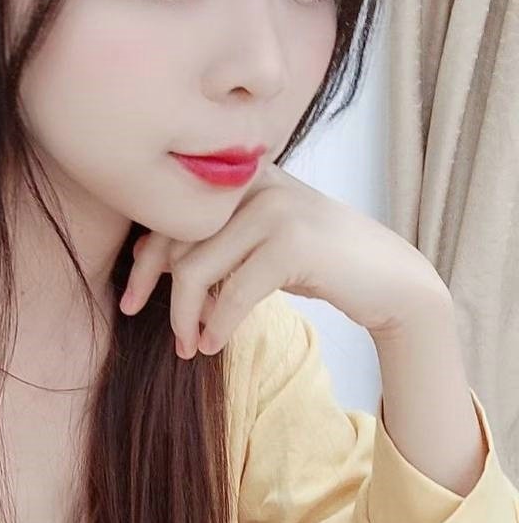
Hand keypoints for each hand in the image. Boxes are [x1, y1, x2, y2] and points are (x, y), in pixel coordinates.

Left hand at [119, 162, 450, 357]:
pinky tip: (213, 346)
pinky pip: (233, 292)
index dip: (144, 261)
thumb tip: (145, 257)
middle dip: (158, 292)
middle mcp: (255, 182)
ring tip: (189, 346)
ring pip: (197, 270)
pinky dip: (217, 325)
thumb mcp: (256, 245)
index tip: (131, 301)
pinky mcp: (293, 242)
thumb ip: (211, 241)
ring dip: (186, 317)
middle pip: (176, 240)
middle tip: (163, 334)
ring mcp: (275, 208)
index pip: (169, 214)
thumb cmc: (317, 264)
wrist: (390, 280)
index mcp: (241, 176)